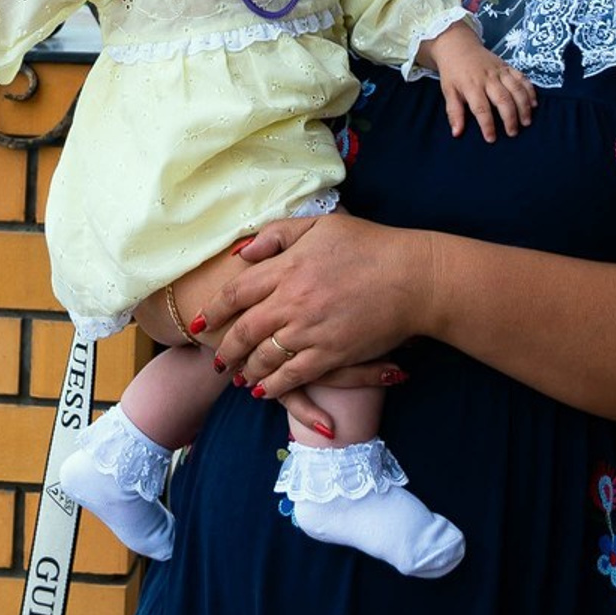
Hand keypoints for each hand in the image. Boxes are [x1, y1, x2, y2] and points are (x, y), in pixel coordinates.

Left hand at [199, 211, 431, 400]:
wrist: (413, 277)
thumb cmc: (369, 245)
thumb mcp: (320, 225)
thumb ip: (278, 235)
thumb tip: (242, 252)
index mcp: (287, 267)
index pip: (237, 291)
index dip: (214, 308)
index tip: (202, 320)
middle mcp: (292, 300)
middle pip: (244, 329)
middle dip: (226, 347)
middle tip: (217, 358)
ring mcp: (310, 330)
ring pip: (264, 357)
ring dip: (246, 369)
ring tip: (237, 376)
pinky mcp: (330, 354)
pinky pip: (291, 376)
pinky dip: (273, 386)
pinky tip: (264, 390)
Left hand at [422, 23, 536, 141]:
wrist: (458, 47)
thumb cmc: (453, 73)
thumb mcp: (448, 92)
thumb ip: (453, 112)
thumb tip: (457, 133)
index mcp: (471, 86)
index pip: (481, 108)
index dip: (487, 125)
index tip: (491, 139)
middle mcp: (487, 79)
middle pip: (503, 99)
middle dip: (510, 118)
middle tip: (513, 133)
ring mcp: (499, 71)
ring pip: (516, 89)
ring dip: (523, 106)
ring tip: (526, 122)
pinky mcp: (507, 67)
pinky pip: (522, 78)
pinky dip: (530, 91)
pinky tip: (534, 104)